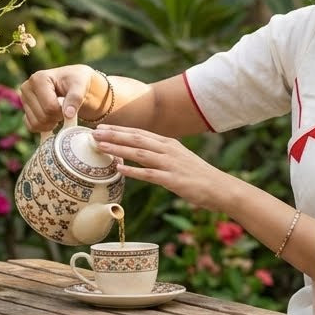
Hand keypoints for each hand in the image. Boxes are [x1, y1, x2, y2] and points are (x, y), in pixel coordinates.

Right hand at [19, 64, 95, 131]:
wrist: (73, 84)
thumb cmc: (76, 82)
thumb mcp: (80, 85)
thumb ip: (75, 97)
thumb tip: (68, 114)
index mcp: (38, 79)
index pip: (50, 106)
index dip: (63, 110)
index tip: (68, 103)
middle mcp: (27, 88)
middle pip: (43, 116)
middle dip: (57, 116)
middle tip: (64, 108)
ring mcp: (24, 100)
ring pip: (37, 124)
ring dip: (52, 122)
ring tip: (59, 111)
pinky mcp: (25, 111)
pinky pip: (32, 127)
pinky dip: (44, 127)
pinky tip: (52, 118)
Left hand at [92, 125, 228, 208]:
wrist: (219, 187)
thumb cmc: (198, 175)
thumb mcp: (178, 159)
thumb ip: (159, 155)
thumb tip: (137, 156)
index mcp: (168, 143)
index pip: (139, 133)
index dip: (119, 130)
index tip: (102, 128)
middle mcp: (168, 150)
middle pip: (136, 139)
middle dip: (114, 135)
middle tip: (94, 133)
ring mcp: (170, 164)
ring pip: (139, 153)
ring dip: (118, 149)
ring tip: (100, 147)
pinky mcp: (173, 180)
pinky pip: (149, 174)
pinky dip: (133, 171)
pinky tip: (119, 169)